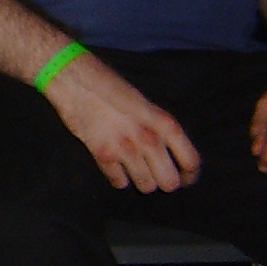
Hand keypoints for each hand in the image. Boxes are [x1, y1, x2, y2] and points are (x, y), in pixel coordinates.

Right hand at [44, 49, 200, 192]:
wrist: (75, 79)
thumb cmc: (110, 86)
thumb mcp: (145, 104)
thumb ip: (159, 128)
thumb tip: (169, 153)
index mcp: (164, 123)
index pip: (191, 162)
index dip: (190, 175)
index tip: (184, 178)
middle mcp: (149, 139)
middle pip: (170, 182)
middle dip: (164, 181)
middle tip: (155, 174)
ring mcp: (126, 149)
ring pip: (146, 186)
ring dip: (142, 181)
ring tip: (134, 170)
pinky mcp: (102, 155)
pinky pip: (119, 183)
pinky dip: (119, 179)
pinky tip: (116, 168)